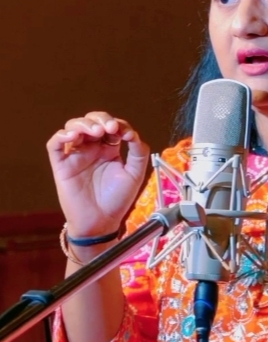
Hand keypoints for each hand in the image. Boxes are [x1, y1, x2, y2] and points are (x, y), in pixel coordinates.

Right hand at [46, 111, 150, 238]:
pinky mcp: (61, 165)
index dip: (119, 125)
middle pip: (92, 121)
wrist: (101, 222)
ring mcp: (76, 155)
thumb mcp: (135, 174)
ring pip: (73, 127)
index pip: (112, 126)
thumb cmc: (117, 199)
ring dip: (84, 124)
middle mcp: (92, 148)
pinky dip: (61, 136)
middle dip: (101, 119)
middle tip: (110, 128)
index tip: (127, 134)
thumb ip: (138, 153)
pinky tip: (73, 136)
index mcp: (110, 148)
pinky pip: (54, 145)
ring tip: (96, 131)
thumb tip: (132, 133)